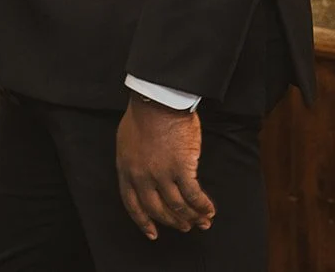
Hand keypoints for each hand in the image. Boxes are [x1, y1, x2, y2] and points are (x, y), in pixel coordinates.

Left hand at [116, 95, 214, 238]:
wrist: (156, 101)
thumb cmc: (143, 115)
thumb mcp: (127, 141)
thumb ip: (133, 162)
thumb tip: (142, 175)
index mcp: (126, 170)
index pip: (132, 204)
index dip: (143, 221)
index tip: (152, 234)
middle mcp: (141, 177)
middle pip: (157, 209)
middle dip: (172, 222)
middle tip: (184, 227)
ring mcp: (161, 174)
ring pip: (177, 206)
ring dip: (191, 217)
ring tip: (202, 221)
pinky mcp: (181, 169)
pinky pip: (193, 195)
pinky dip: (202, 205)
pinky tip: (209, 209)